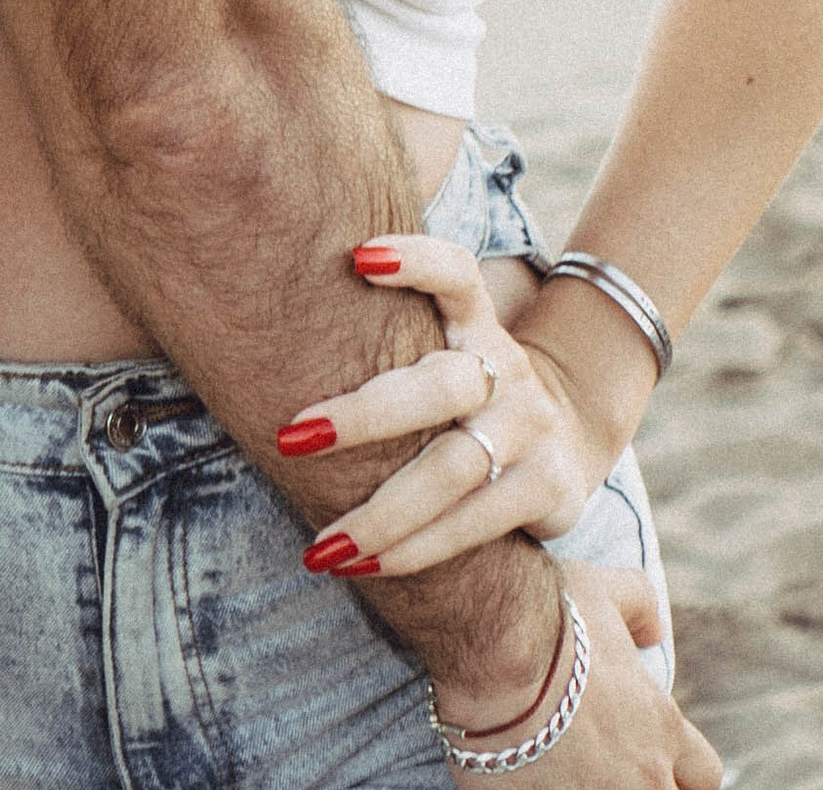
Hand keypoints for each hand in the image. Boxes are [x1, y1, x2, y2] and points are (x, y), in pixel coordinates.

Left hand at [281, 233, 618, 572]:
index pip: (456, 274)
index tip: (357, 257)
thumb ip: (384, 333)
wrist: (563, 445)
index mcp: (475, 324)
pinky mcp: (547, 488)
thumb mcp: (443, 350)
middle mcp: (506, 368)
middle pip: (439, 385)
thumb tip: (258, 323)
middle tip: (290, 437)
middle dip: (364, 416)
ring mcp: (531, 428)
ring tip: (322, 545)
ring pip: (453, 469)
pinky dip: (416, 549)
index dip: (416, 260)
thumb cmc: (464, 395)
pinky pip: (474, 522)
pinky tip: (366, 565)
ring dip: (381, 513)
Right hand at [523, 571, 719, 785]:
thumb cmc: (545, 616)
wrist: (491, 650)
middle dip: (646, 786)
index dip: (683, 772)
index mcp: (660, 726)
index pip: (703, 774)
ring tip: (568, 776)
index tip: (661, 763)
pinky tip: (533, 781)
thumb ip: (639, 606)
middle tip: (612, 773)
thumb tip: (653, 627)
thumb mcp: (602, 590)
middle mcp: (643, 776)